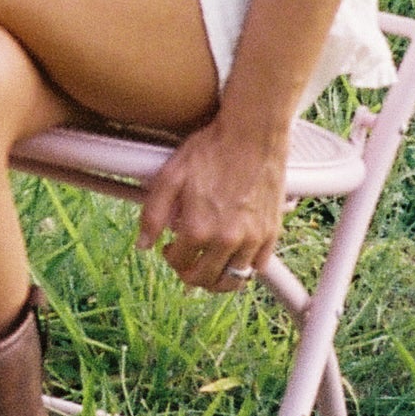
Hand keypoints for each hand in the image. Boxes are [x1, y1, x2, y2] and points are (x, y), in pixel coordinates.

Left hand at [135, 115, 288, 294]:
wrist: (252, 135)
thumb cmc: (210, 151)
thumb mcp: (170, 177)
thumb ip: (152, 214)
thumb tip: (143, 245)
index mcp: (198, 229)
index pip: (179, 263)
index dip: (169, 257)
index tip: (169, 247)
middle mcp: (227, 240)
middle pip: (206, 279)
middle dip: (190, 274)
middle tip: (187, 260)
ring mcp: (253, 239)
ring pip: (234, 280)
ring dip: (218, 278)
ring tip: (210, 264)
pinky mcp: (272, 232)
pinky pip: (258, 266)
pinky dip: (245, 267)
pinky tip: (235, 253)